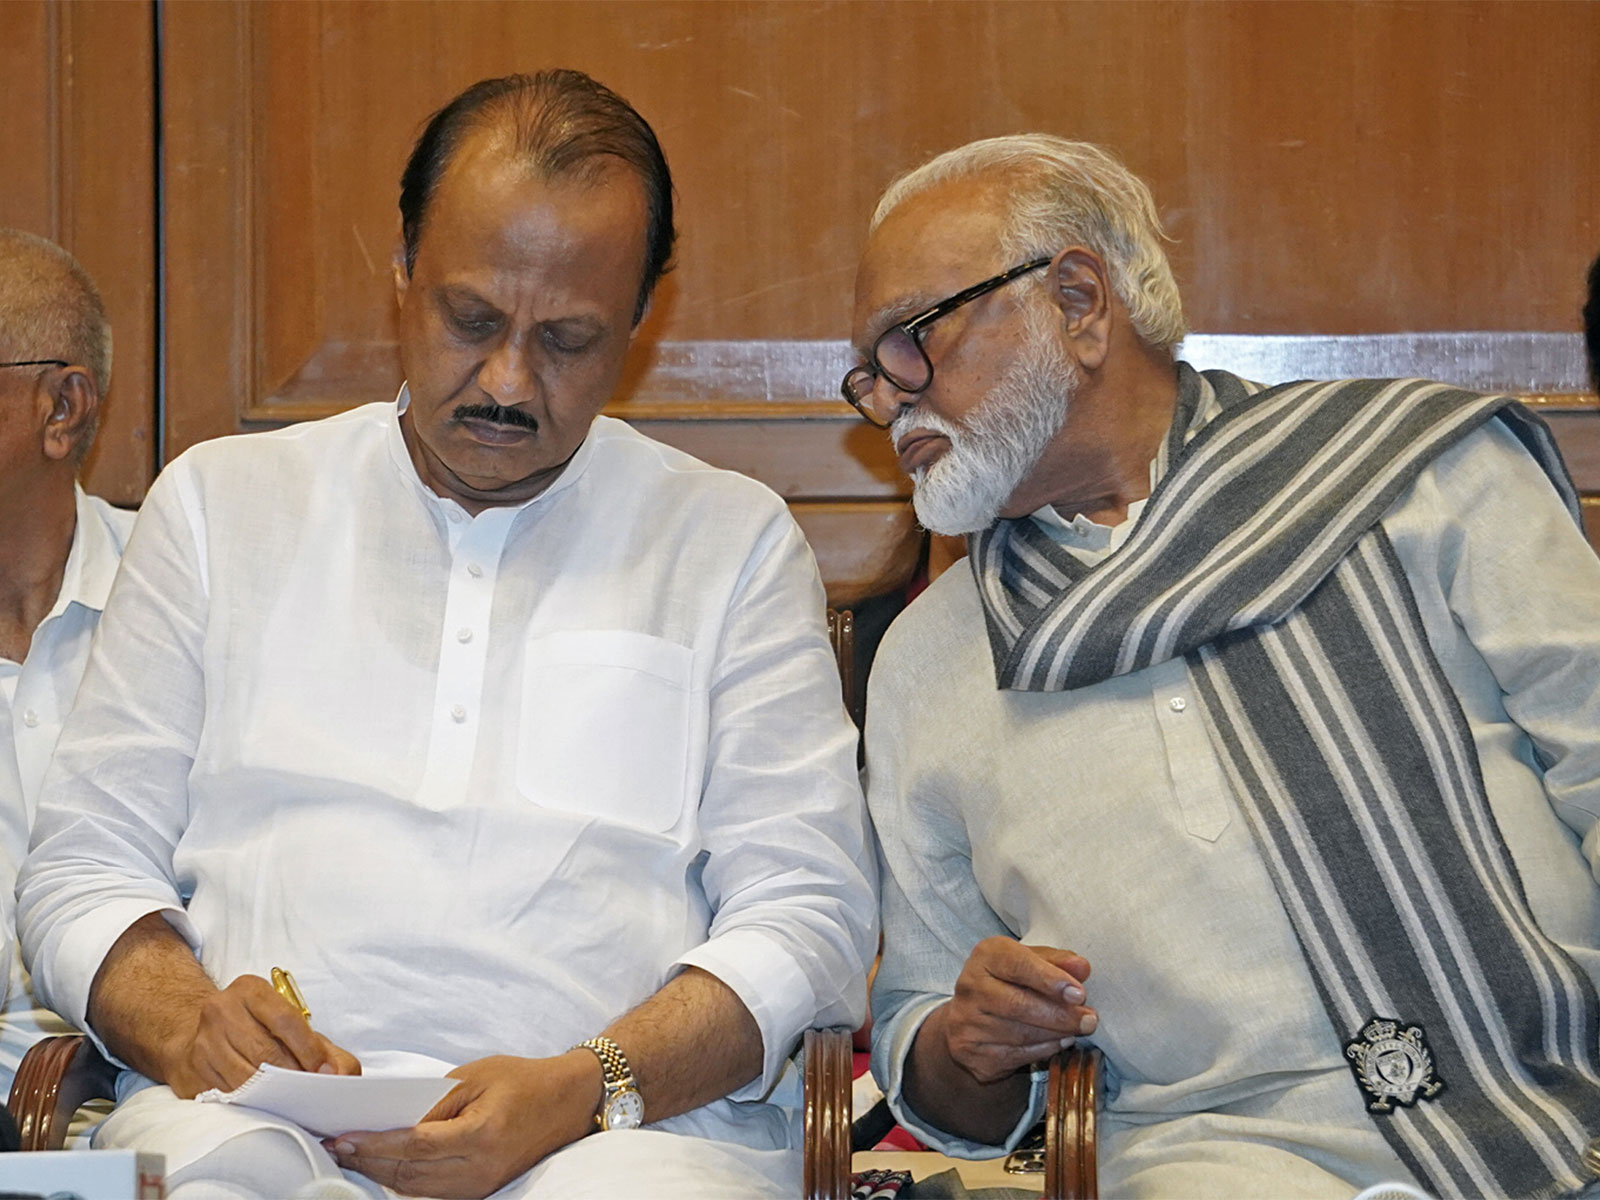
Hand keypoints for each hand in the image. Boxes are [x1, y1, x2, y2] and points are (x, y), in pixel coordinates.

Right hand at [158, 973, 360, 1097]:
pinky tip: (266, 1109)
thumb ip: (324, 1047)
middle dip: (294, 1078)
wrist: (196, 1032)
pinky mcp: (192, 1072)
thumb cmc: (254, 1028)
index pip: (285, 1020)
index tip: (325, 1072)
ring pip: (245, 1078)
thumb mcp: (289, 1024)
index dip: (308, 1049)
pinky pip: (227, 1096)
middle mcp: (221, 1011)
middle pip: (265, 1052)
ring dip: (273, 1097)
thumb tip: (344, 1075)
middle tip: (313, 1095)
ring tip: (294, 1105)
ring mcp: (202, 1042)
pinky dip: (250, 1106)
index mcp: (250, 990)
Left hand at [329, 1051, 601, 1198]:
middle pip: (409, 1174)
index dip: (374, 1144)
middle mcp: (479, 1169)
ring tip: (352, 1157)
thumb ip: (433, 1102)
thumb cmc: (522, 1080)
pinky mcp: (482, 1191)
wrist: (566, 1101)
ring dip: (381, 1174)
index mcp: (480, 1135)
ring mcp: (481, 1186)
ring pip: (416, 1189)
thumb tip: (392, 1120)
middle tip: (336, 1146)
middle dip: (368, 1161)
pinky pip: (432, 1192)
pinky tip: (385, 1166)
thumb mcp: (475, 1076)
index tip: (343, 1138)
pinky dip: (404, 1180)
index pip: (414, 1146)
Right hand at [934, 937, 1094, 1084]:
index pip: (1017, 965)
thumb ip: (1057, 962)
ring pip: (1019, 1033)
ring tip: (1078, 1030)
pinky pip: (1015, 1054)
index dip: (1050, 979)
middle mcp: (970, 986)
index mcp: (985, 956)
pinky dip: (1044, 1049)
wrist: (972, 1016)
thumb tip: (1082, 967)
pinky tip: (1061, 1042)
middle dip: (1060, 1014)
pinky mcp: (971, 1051)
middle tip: (1089, 1020)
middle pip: (1018, 1004)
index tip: (1079, 993)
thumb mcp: (1031, 961)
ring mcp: (967, 1021)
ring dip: (1056, 1034)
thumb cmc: (1010, 981)